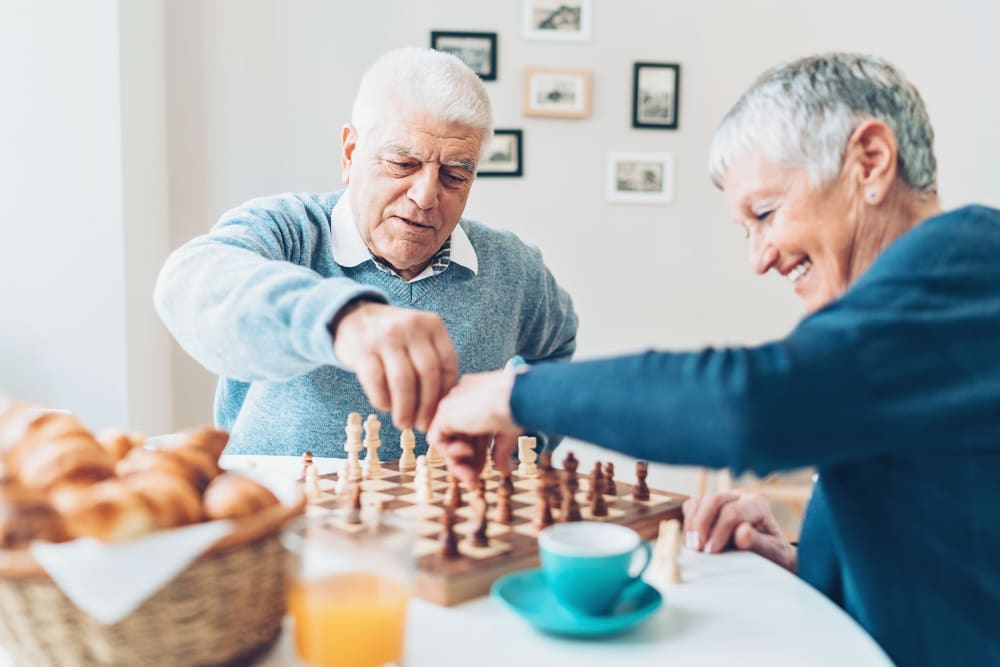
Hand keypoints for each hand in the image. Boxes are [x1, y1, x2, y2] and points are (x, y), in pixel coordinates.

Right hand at [331, 302, 457, 431]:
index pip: (448, 364)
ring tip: (404, 424)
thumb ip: (433, 361)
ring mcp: (386, 337)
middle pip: (427, 374)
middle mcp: (411, 327)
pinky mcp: (362, 349)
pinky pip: (376, 381)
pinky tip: (385, 407)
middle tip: (422, 425)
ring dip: (405, 409)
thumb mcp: (419, 337)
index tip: (440, 414)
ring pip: (403, 381)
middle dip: (427, 406)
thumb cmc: (395, 338)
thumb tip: (443, 407)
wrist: (354, 317)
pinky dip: (383, 400)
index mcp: (432, 325)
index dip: (445, 393)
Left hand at [426, 370, 520, 486]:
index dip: (477, 453)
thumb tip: (502, 469)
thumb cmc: (518, 409)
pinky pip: (437, 438)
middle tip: (474, 480)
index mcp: (479, 397)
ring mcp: (453, 404)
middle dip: (467, 462)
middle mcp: (464, 398)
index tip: (484, 469)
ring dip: (457, 463)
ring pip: (447, 440)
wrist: (517, 399)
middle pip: (458, 437)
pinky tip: (467, 455)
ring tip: (470, 476)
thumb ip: (500, 450)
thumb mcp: (508, 433)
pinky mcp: (444, 412)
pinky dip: (449, 452)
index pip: (472, 430)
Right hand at [682, 492, 797, 572]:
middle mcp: (738, 496)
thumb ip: (758, 543)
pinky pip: (691, 507)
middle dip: (702, 523)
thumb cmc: (772, 555)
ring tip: (691, 546)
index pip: (732, 512)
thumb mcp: (772, 553)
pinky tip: (690, 541)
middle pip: (713, 500)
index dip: (719, 531)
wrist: (769, 555)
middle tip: (696, 548)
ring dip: (691, 523)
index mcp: (757, 504)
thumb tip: (742, 531)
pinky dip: (687, 522)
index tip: (711, 552)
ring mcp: (722, 499)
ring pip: (699, 500)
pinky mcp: (708, 507)